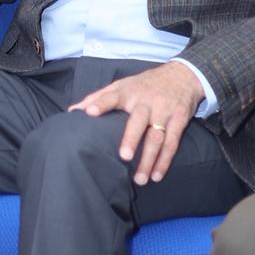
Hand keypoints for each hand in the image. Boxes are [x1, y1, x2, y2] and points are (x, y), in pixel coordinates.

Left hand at [68, 63, 202, 184]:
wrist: (182, 75)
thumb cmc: (145, 84)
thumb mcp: (122, 85)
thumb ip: (98, 97)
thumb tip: (73, 110)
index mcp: (128, 92)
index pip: (112, 96)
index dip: (101, 103)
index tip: (90, 112)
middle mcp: (146, 101)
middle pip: (139, 121)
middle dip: (132, 138)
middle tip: (124, 156)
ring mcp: (164, 111)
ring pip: (157, 137)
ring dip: (149, 159)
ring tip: (140, 179)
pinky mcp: (179, 120)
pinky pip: (172, 142)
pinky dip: (165, 160)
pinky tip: (157, 175)